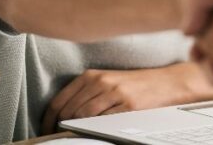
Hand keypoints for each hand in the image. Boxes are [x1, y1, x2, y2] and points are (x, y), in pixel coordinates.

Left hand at [41, 62, 212, 133]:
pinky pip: (103, 122)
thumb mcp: (107, 82)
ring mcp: (114, 93)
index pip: (59, 101)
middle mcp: (100, 81)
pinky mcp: (127, 105)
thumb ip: (86, 94)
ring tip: (78, 135)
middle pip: (69, 112)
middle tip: (61, 136)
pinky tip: (95, 132)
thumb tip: (63, 115)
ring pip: (83, 118)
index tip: (46, 130)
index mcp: (91, 75)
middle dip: (61, 128)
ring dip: (77, 129)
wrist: (166, 83)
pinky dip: (95, 129)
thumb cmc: (135, 84)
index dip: (48, 120)